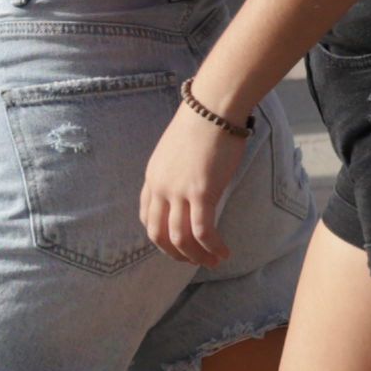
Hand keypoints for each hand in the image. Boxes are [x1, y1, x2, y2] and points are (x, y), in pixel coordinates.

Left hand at [140, 99, 243, 266]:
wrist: (212, 108)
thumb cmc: (201, 122)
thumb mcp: (177, 150)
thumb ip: (177, 171)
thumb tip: (191, 182)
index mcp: (152, 177)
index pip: (148, 217)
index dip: (160, 237)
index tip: (176, 244)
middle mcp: (161, 188)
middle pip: (159, 233)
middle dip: (175, 253)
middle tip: (192, 261)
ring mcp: (179, 191)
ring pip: (180, 237)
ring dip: (196, 256)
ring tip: (212, 261)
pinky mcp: (201, 192)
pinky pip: (203, 230)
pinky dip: (212, 247)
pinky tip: (223, 252)